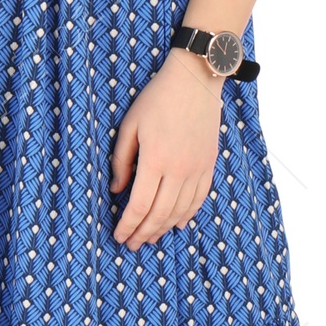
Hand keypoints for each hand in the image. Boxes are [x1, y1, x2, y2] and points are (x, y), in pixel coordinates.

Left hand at [109, 51, 223, 246]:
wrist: (195, 81)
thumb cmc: (156, 99)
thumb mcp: (130, 126)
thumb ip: (121, 161)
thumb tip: (116, 190)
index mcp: (155, 160)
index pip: (139, 205)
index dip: (128, 225)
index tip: (119, 235)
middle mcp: (179, 170)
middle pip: (160, 214)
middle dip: (144, 233)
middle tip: (132, 244)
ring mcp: (197, 168)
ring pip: (180, 211)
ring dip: (164, 228)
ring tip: (151, 237)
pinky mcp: (209, 164)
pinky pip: (199, 198)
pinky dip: (187, 215)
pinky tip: (178, 224)